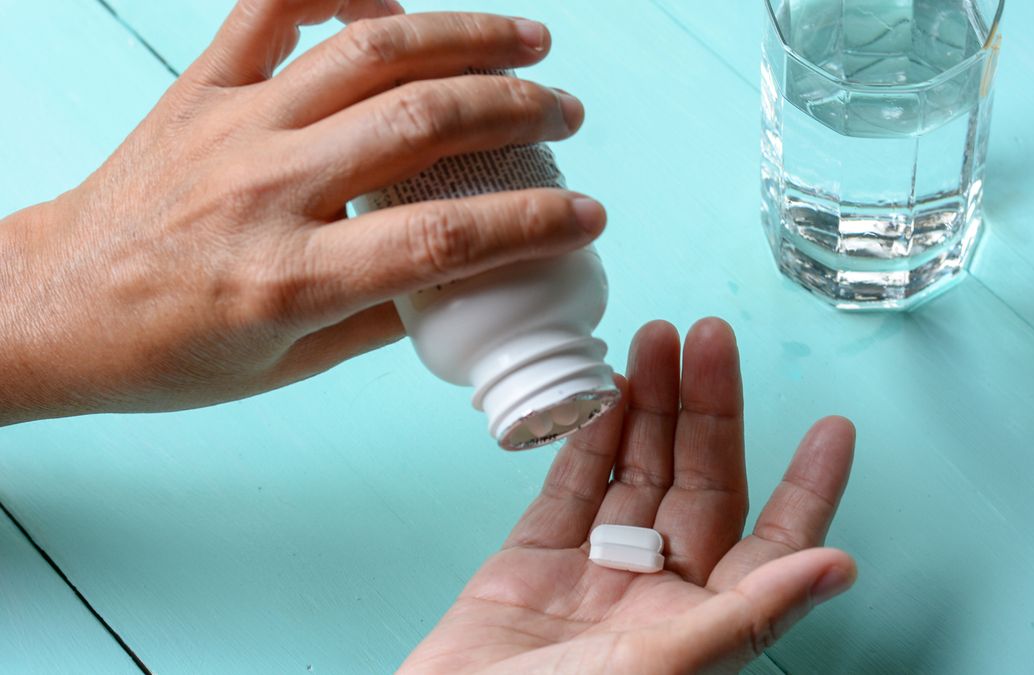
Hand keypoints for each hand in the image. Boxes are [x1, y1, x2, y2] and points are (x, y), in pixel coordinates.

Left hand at [0, 1, 600, 424]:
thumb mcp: (286, 366)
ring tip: (525, 42)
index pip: (441, 240)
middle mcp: (267, 191)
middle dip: (515, 109)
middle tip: (567, 111)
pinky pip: (270, 6)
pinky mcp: (200, 88)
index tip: (588, 216)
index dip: (531, 223)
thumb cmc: (169, 351)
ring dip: (462, 37)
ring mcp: (232, 128)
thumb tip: (459, 279)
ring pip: (367, 54)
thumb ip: (381, 318)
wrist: (53, 309)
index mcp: (291, 280)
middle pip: (420, 124)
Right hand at [401, 319, 855, 673]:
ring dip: (650, 407)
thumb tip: (840, 567)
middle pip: (700, 486)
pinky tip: (606, 389)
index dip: (806, 487)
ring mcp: (595, 574)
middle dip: (707, 410)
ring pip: (635, 473)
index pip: (773, 543)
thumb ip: (750, 612)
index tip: (833, 426)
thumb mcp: (668, 667)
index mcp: (704, 624)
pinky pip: (570, 486)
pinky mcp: (534, 562)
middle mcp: (658, 594)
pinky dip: (588, 436)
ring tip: (655, 340)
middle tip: (710, 338)